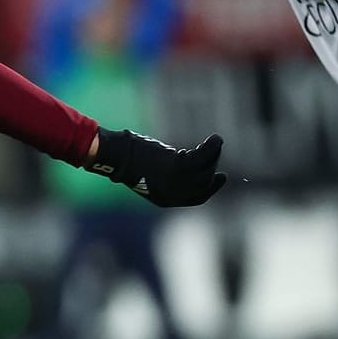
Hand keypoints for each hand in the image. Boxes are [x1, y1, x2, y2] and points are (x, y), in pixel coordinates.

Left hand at [84, 130, 225, 207]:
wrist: (116, 155)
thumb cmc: (127, 159)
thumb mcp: (149, 173)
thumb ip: (167, 174)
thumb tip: (184, 161)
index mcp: (164, 199)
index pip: (197, 198)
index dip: (211, 188)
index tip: (221, 176)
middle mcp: (173, 194)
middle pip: (204, 183)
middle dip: (212, 167)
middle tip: (215, 152)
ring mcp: (175, 181)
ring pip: (206, 169)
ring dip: (215, 154)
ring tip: (217, 141)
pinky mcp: (177, 166)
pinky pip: (202, 157)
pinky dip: (212, 147)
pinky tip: (216, 139)